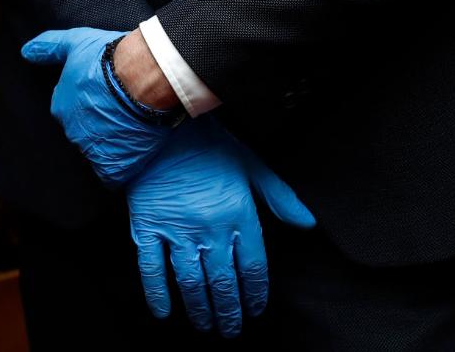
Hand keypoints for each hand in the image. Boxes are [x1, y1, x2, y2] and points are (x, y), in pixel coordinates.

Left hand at [22, 27, 171, 184]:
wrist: (140, 77)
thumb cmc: (109, 58)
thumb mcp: (75, 42)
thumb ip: (49, 47)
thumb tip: (25, 52)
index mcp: (61, 106)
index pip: (71, 113)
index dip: (90, 107)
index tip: (105, 99)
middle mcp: (72, 130)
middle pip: (84, 133)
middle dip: (100, 127)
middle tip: (121, 114)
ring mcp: (91, 148)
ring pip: (98, 152)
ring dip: (112, 146)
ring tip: (131, 131)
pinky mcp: (113, 163)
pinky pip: (111, 175)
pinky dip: (119, 169)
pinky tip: (130, 156)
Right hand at [128, 117, 315, 337]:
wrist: (161, 125)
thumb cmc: (207, 143)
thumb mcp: (252, 164)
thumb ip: (280, 197)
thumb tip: (307, 224)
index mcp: (238, 216)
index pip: (253, 268)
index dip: (255, 294)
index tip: (255, 310)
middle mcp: (209, 230)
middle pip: (223, 282)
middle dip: (229, 311)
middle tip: (230, 330)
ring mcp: (176, 231)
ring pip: (191, 282)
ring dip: (200, 309)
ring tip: (205, 326)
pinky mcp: (147, 228)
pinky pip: (152, 269)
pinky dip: (158, 294)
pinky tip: (164, 313)